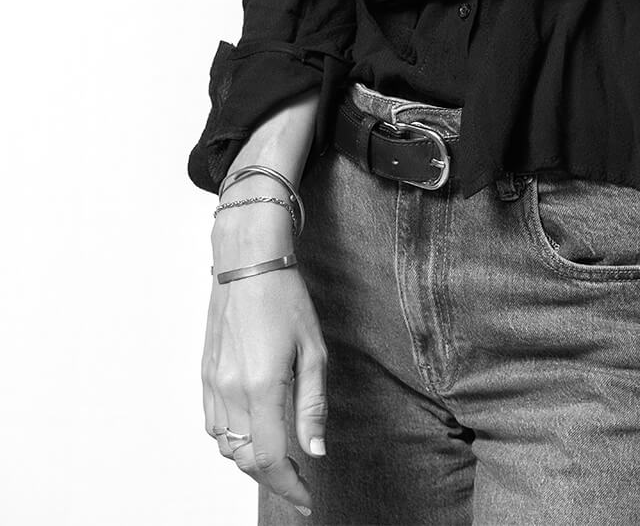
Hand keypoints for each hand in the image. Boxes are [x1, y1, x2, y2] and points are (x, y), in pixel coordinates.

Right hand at [202, 250, 326, 512]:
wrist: (248, 262)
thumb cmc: (286, 297)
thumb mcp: (313, 350)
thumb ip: (312, 405)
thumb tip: (314, 450)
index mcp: (261, 386)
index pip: (271, 458)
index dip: (289, 486)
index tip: (306, 499)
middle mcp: (230, 390)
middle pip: (245, 459)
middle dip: (272, 478)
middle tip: (298, 481)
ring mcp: (212, 383)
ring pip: (226, 446)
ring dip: (250, 460)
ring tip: (278, 458)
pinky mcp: (204, 374)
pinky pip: (213, 425)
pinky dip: (232, 439)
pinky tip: (252, 430)